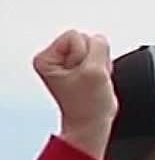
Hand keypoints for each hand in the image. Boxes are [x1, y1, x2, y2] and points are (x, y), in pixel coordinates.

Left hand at [34, 31, 115, 159]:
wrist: (92, 122)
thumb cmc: (87, 104)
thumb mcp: (95, 70)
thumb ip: (99, 45)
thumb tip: (99, 39)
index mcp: (46, 58)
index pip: (75, 36)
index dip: (85, 55)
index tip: (82, 74)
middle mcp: (54, 58)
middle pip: (85, 39)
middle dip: (94, 59)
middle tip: (89, 79)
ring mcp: (68, 62)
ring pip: (94, 47)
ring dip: (99, 64)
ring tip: (92, 81)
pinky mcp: (81, 66)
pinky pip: (99, 55)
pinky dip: (102, 68)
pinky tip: (96, 81)